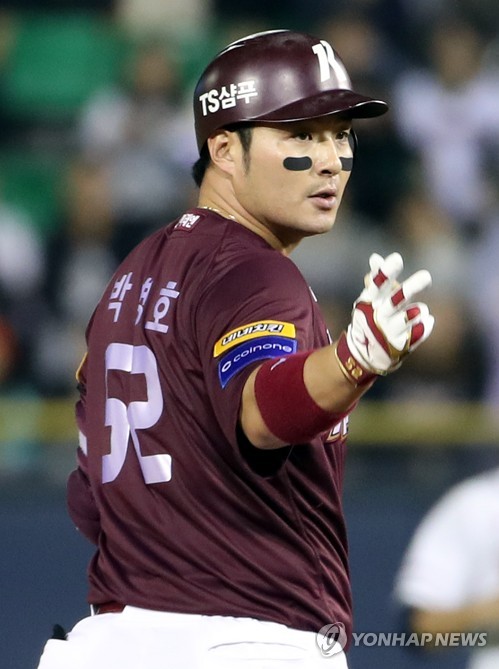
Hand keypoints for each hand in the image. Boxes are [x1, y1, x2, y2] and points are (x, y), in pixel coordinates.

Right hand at [336, 252, 434, 384]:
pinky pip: (419, 332)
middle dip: (410, 288)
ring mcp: (388, 332)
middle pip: (394, 301)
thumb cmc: (373, 317)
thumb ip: (377, 279)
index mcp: (370, 301)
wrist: (368, 352)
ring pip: (407, 317)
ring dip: (417, 310)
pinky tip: (426, 320)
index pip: (377, 284)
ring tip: (420, 308)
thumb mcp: (372, 298)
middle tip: (427, 276)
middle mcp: (377, 316)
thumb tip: (375, 257)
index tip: (397, 258)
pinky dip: (425, 324)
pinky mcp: (401, 346)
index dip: (385, 272)